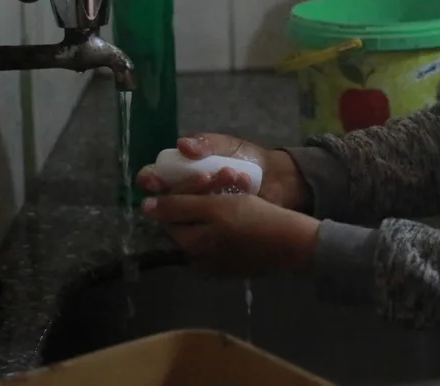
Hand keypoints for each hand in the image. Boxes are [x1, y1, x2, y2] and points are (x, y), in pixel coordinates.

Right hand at [136, 134, 308, 209]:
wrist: (275, 174)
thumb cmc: (244, 156)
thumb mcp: (224, 145)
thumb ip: (204, 143)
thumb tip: (182, 145)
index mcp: (179, 171)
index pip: (153, 179)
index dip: (149, 180)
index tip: (156, 181)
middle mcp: (185, 194)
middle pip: (169, 198)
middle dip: (186, 187)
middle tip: (208, 177)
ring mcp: (199, 212)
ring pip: (188, 211)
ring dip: (207, 193)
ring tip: (233, 175)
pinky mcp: (216, 225)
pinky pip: (210, 220)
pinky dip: (225, 202)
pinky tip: (243, 185)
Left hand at [141, 192, 319, 274]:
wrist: (294, 243)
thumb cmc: (253, 220)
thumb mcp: (214, 208)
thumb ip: (178, 207)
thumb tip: (145, 207)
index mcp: (190, 247)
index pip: (172, 215)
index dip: (186, 190)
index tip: (206, 175)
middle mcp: (199, 260)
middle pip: (191, 220)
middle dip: (205, 193)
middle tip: (228, 175)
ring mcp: (219, 264)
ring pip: (209, 226)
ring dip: (221, 201)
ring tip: (242, 183)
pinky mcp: (237, 263)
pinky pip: (225, 236)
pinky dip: (233, 217)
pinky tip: (249, 204)